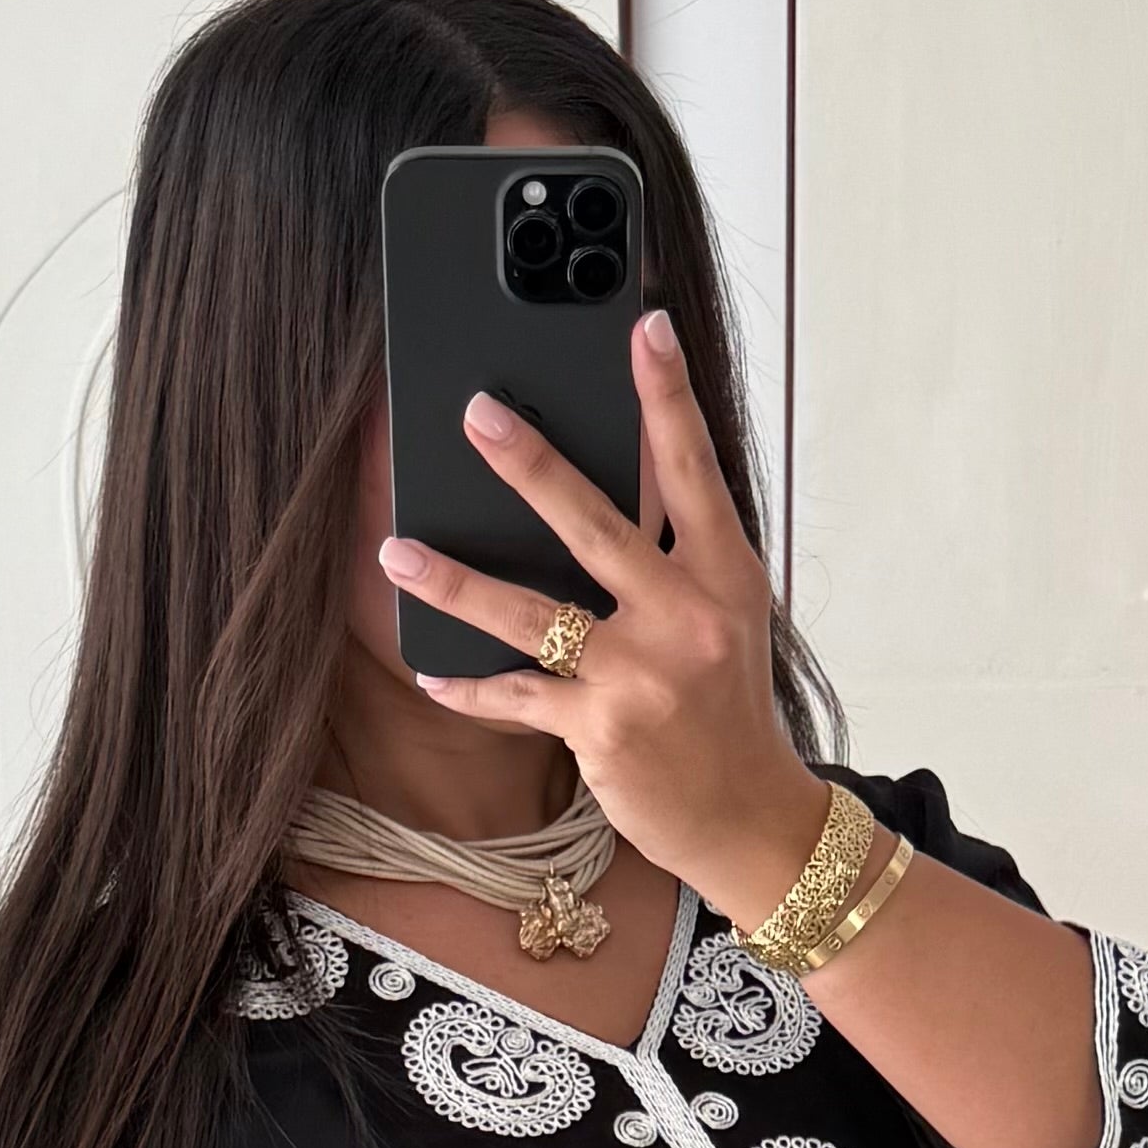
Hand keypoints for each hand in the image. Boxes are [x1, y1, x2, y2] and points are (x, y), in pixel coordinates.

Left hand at [378, 310, 826, 924]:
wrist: (751, 820)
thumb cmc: (727, 711)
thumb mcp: (724, 620)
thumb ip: (675, 559)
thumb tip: (603, 492)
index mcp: (724, 575)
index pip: (693, 469)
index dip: (667, 396)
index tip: (644, 328)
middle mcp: (686, 616)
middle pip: (595, 524)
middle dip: (530, 464)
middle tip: (477, 412)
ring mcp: (642, 674)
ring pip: (530, 611)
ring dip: (454, 580)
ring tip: (396, 549)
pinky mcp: (602, 730)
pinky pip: (517, 696)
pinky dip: (470, 687)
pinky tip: (430, 673)